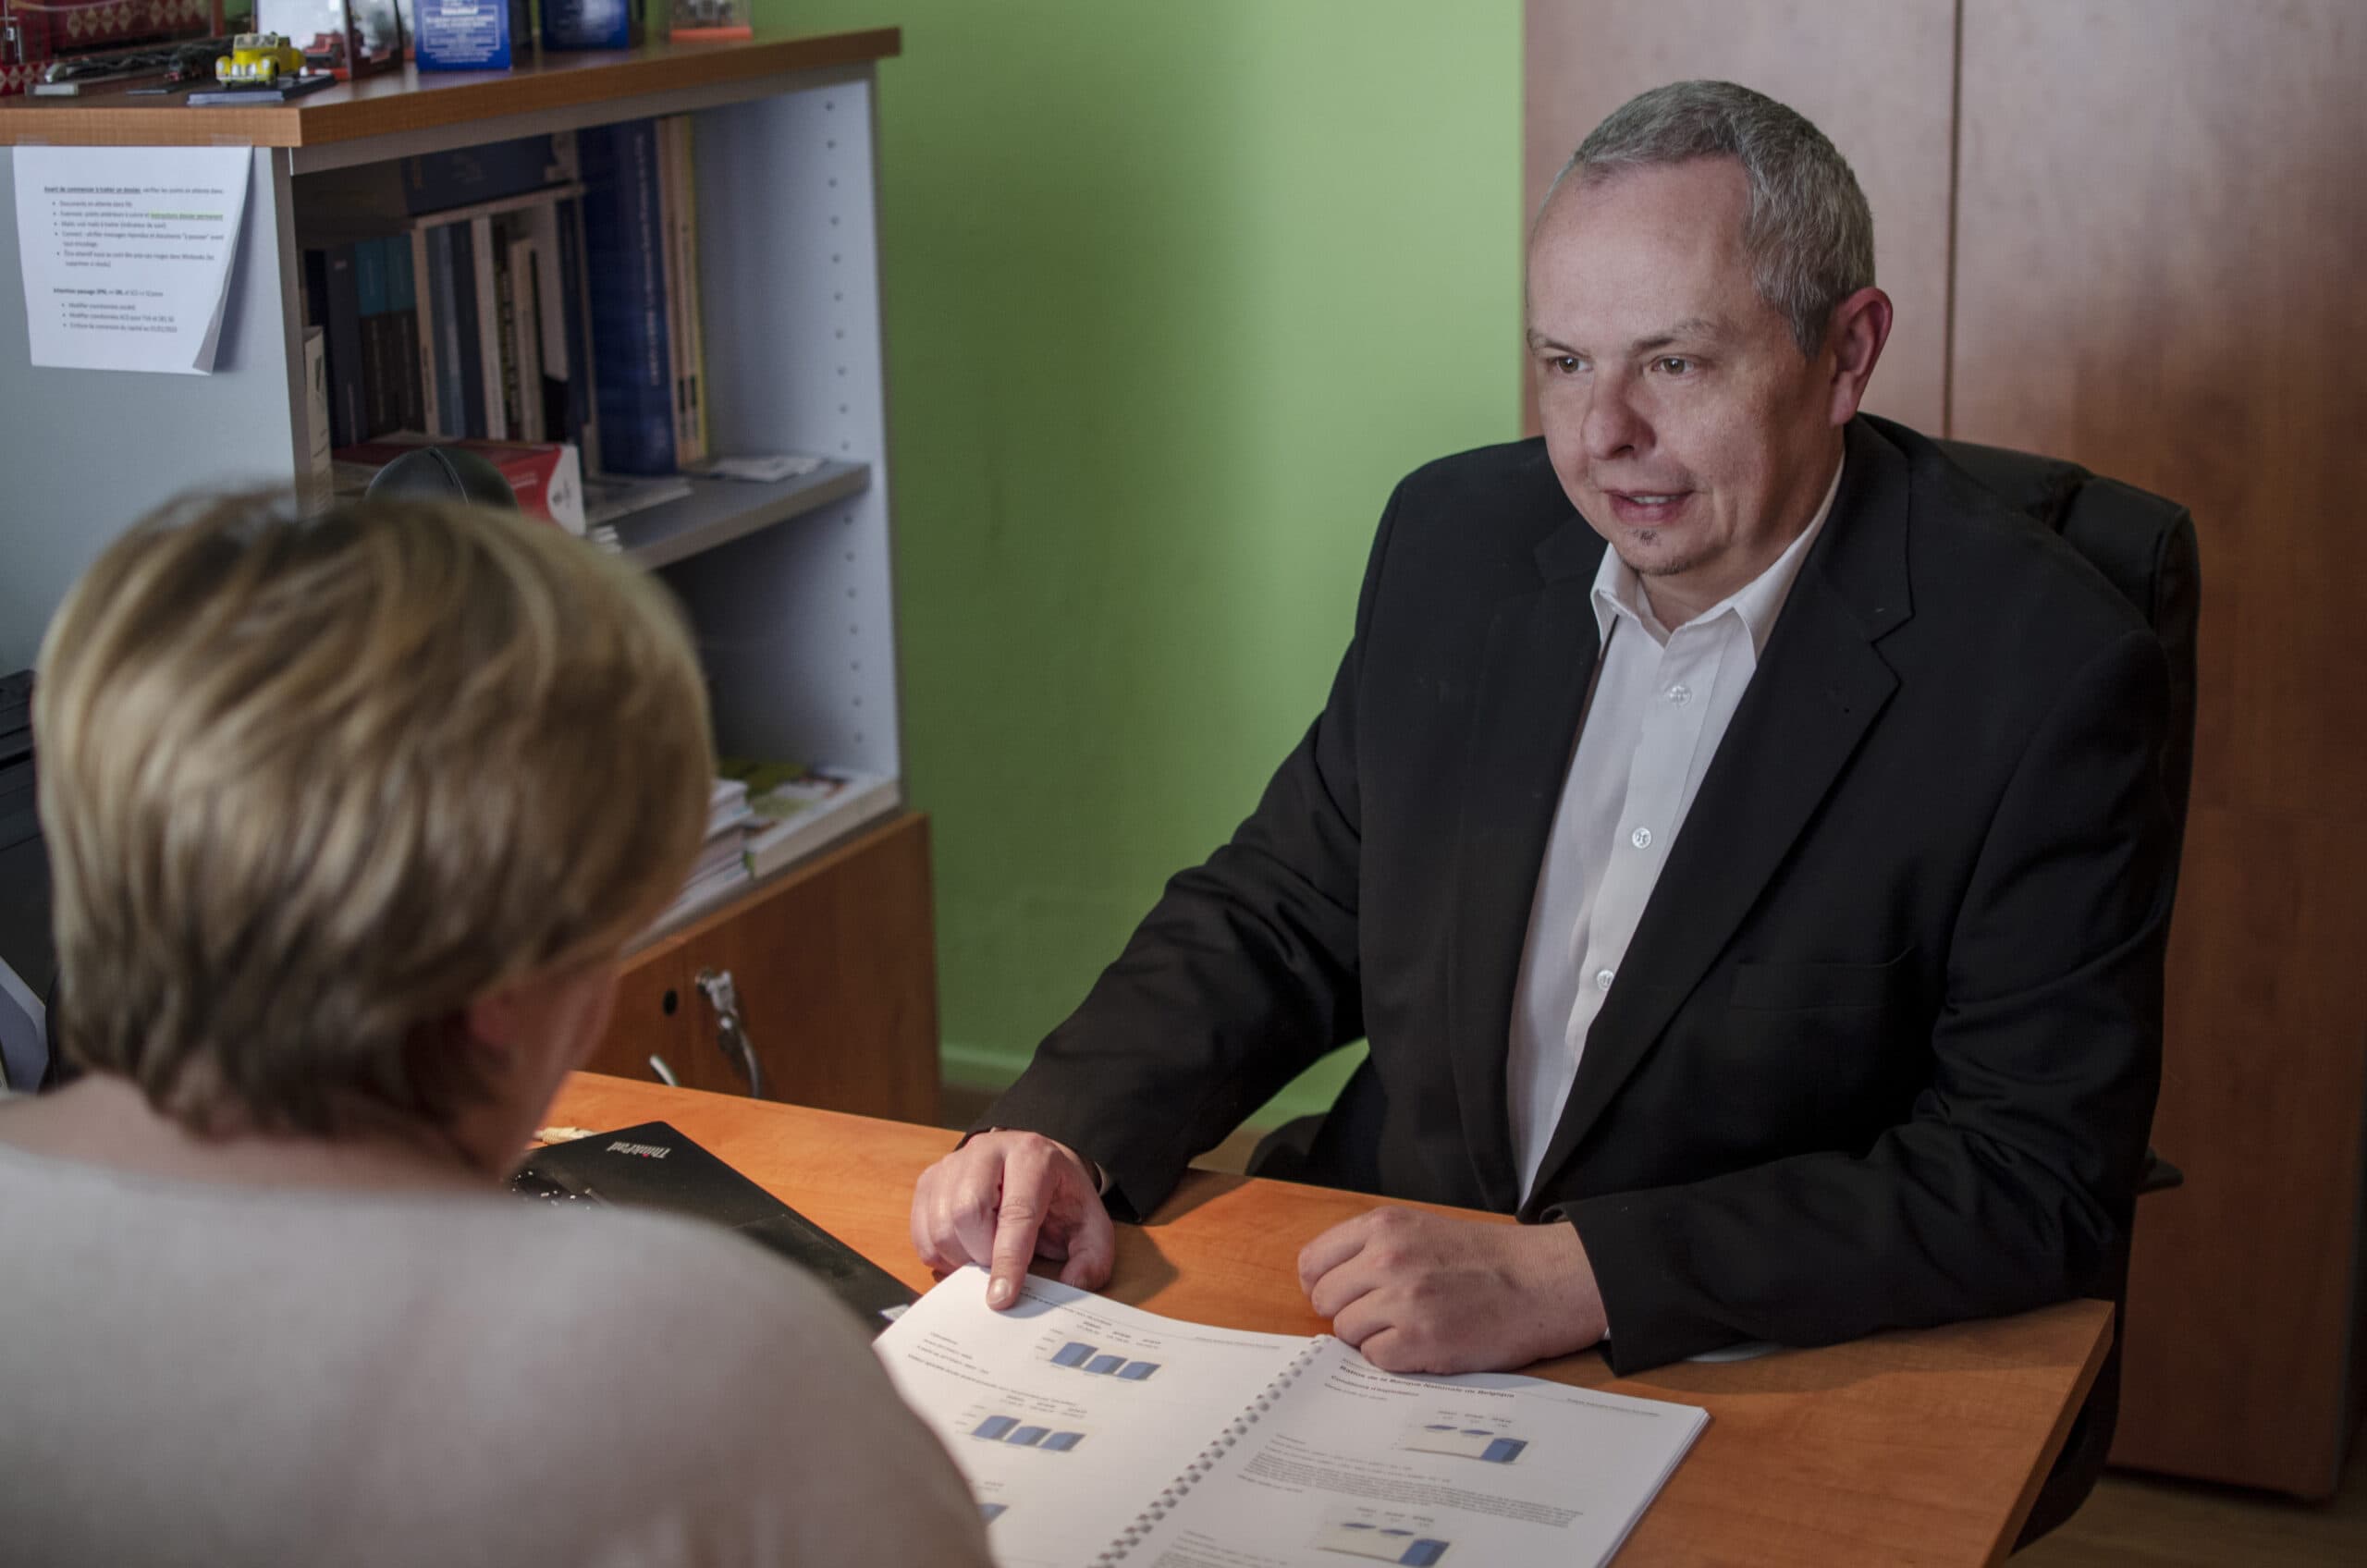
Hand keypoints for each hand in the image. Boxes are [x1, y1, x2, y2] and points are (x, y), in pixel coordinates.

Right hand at [910, 1130, 1115, 1308]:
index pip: (1015, 1212)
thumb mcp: (1090, 1223)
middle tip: (999, 1271)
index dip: (1008, 1260)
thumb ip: (1092, 1256)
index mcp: (1031, 1157)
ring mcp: (952, 1163)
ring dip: (960, 1259)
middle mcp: (986, 1151)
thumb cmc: (1058, 1196)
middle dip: (981, 1257)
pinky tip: (964, 1252)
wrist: (1032, 1165)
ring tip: (985, 1259)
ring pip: (939, 1225)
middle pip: (967, 1213)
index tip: (1002, 1297)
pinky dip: (940, 1255)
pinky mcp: (930, 1180)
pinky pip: (921, 1231)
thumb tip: (1073, 1284)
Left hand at [1297, 1207, 1607, 1373]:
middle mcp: (1387, 1259)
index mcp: (1383, 1226)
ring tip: (1410, 1328)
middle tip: (1383, 1316)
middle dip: (1347, 1312)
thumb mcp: (1421, 1230)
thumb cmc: (1484, 1259)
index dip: (1322, 1285)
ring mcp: (1404, 1301)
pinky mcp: (1422, 1341)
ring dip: (1372, 1337)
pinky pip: (1375, 1358)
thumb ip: (1372, 1249)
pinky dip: (1393, 1358)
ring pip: (1346, 1332)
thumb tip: (1325, 1285)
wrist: (1541, 1281)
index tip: (1341, 1296)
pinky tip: (1422, 1345)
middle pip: (1325, 1301)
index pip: (1312, 1263)